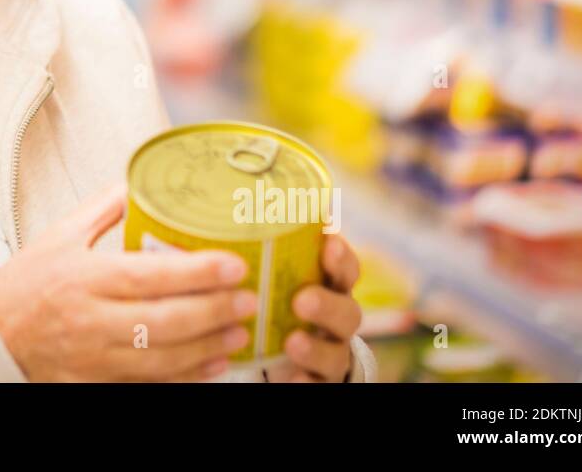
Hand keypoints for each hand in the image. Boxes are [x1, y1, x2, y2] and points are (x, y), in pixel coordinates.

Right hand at [0, 181, 256, 381]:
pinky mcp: (93, 385)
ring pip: (161, 359)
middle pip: (163, 321)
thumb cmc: (24, 285)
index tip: (234, 265)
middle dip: (213, 312)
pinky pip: (146, 385)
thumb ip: (101, 210)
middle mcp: (89, 320)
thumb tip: (139, 180)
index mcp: (83, 277)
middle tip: (249, 300)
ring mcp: (92, 358)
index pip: (149, 275)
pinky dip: (184, 378)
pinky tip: (211, 365)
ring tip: (239, 333)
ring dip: (207, 347)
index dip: (196, 272)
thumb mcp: (57, 237)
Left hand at [270, 234, 362, 381]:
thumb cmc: (277, 295)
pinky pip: (318, 383)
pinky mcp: (318, 378)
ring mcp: (331, 351)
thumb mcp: (275, 269)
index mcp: (328, 285)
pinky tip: (291, 378)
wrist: (287, 350)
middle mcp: (337, 318)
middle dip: (328, 304)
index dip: (341, 257)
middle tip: (302, 299)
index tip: (329, 243)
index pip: (345, 269)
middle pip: (348, 312)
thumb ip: (268, 244)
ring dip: (316, 347)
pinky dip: (306, 381)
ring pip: (335, 351)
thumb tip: (233, 197)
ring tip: (292, 342)